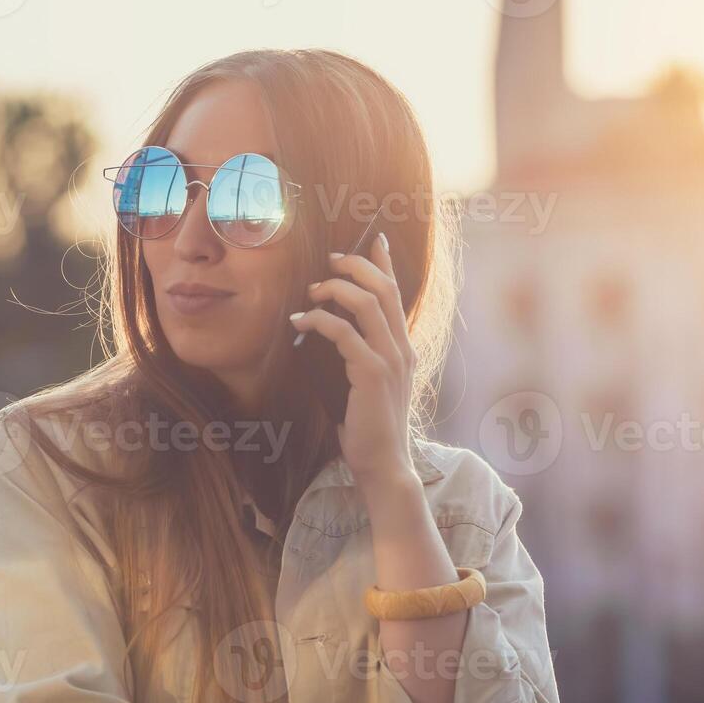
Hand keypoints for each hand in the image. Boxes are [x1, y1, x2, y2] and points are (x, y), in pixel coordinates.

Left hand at [290, 231, 415, 489]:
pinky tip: (300, 322)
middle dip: (355, 266)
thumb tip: (327, 329)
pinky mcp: (373, 373)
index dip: (385, 262)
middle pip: (384, 288)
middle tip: (329, 260)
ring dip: (335, 289)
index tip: (373, 238)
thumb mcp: (364, 384)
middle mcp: (402, 348)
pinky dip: (320, 321)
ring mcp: (391, 360)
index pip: (397, 294)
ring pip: (366, 303)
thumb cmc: (368, 428)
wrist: (384, 464)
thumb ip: (356, 355)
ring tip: (312, 292)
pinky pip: (345, 333)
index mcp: (403, 348)